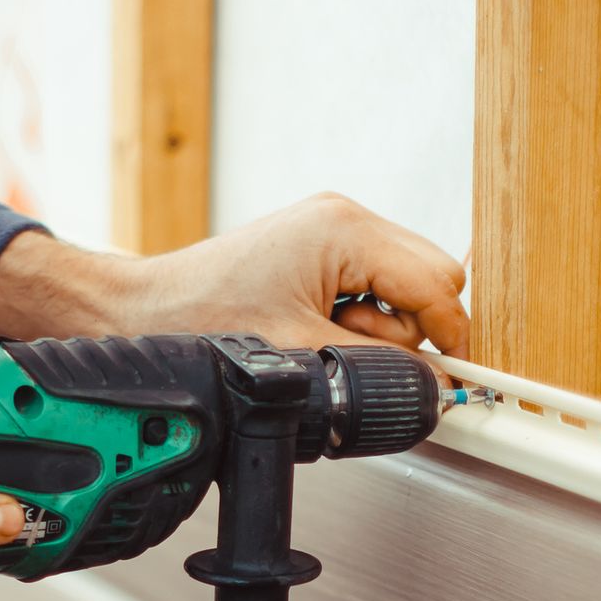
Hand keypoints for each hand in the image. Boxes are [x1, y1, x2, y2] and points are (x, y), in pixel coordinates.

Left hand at [132, 194, 469, 356]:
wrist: (146, 312)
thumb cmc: (200, 317)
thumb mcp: (303, 352)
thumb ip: (378, 367)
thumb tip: (434, 382)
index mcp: (344, 229)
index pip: (436, 282)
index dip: (450, 336)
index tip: (454, 377)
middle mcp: (343, 218)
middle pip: (431, 276)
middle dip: (410, 328)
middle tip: (358, 351)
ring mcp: (331, 229)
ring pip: (405, 285)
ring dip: (378, 327)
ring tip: (321, 338)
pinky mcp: (317, 249)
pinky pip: (372, 286)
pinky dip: (358, 317)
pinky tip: (318, 329)